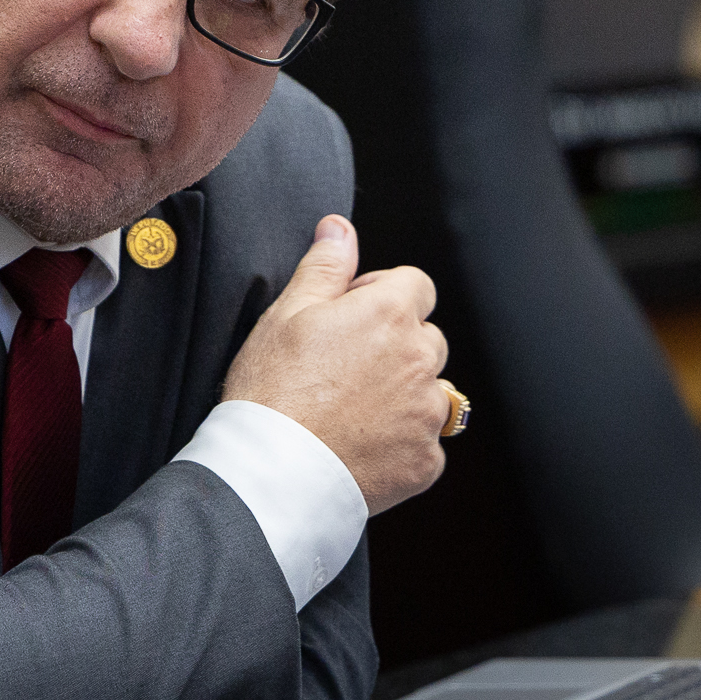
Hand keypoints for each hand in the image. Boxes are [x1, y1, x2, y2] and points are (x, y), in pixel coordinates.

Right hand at [222, 215, 449, 514]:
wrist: (272, 471)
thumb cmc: (271, 388)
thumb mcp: (286, 314)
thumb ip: (324, 267)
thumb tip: (339, 228)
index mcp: (389, 314)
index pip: (416, 285)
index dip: (381, 295)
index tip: (349, 317)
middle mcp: (420, 360)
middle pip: (426, 338)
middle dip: (396, 345)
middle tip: (343, 366)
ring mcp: (428, 414)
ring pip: (429, 391)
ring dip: (402, 394)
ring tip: (348, 409)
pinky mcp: (426, 461)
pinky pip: (424, 442)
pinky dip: (400, 442)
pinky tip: (358, 444)